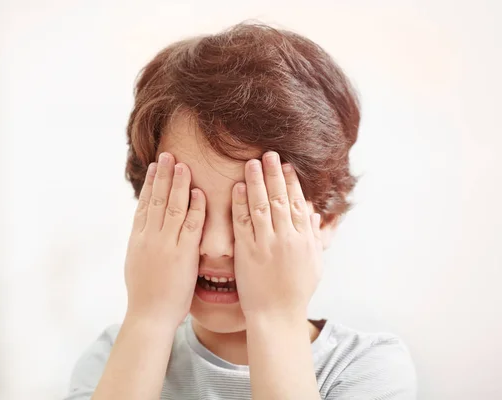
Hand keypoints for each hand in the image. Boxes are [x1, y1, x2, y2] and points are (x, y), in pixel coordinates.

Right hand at [124, 152, 205, 328]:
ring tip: (182, 165)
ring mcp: (166, 244)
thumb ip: (142, 242)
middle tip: (168, 155)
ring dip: (178, 183)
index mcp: (137, 238)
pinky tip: (199, 192)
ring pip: (172, 206)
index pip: (144, 204)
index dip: (150, 183)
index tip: (155, 166)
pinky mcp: (183, 253)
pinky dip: (195, 207)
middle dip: (163, 175)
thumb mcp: (136, 262)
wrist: (149, 314)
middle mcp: (150, 236)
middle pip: (157, 199)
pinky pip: (190, 225)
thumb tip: (145, 229)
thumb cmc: (145, 293)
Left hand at [232, 151, 322, 319]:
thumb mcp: (314, 264)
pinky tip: (238, 188)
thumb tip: (316, 215)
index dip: (292, 182)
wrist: (277, 315)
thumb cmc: (297, 292)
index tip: (287, 165)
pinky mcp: (247, 252)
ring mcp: (266, 244)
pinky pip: (243, 224)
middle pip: (280, 199)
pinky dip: (240, 204)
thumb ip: (315, 238)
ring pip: (261, 206)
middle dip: (274, 174)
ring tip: (252, 163)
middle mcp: (286, 238)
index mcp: (304, 239)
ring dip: (256, 182)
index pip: (298, 203)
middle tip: (270, 154)